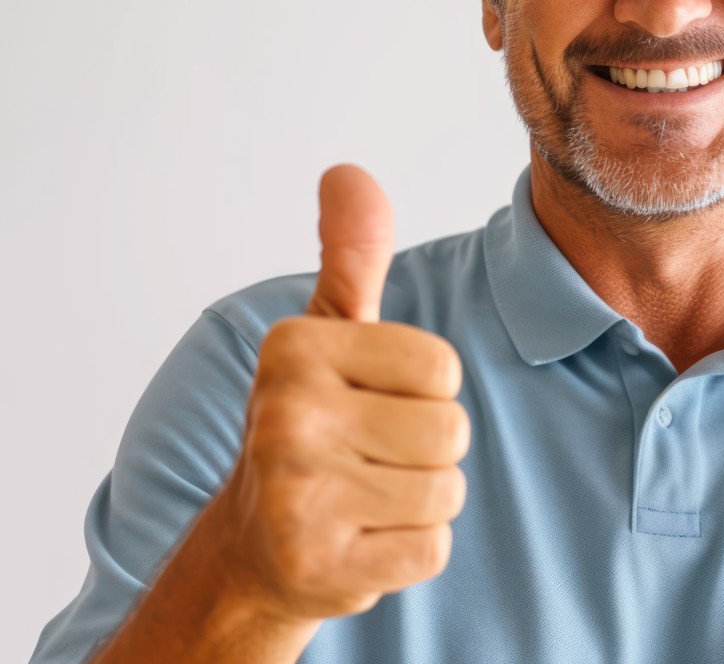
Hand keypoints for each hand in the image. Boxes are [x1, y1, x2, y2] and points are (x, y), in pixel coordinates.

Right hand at [215, 164, 469, 622]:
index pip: (442, 368)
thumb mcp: (329, 333)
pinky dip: (410, 548)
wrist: (258, 545)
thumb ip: (350, 254)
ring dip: (420, 498)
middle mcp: (285, 416)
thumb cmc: (311, 424)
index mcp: (294, 348)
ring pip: (446, 490)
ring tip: (365, 494)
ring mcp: (299, 495)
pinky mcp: (320, 566)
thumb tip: (348, 172)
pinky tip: (360, 538)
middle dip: (426, 448)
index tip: (369, 401)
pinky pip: (432, 547)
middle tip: (368, 455)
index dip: (423, 390)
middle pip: (450, 430)